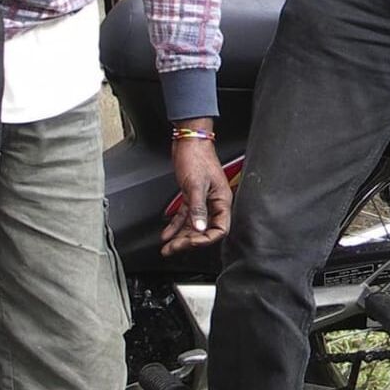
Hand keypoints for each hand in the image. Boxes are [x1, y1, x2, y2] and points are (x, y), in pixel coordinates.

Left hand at [162, 125, 230, 254]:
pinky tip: (167, 234)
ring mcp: (202, 200)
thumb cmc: (197, 156)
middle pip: (204, 230)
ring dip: (180, 237)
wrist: (189, 140)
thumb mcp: (196, 184)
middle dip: (188, 242)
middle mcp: (214, 202)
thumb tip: (200, 228)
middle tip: (173, 249)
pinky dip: (176, 226)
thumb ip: (198, 208)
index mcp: (222, 200)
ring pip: (193, 225)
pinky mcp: (191, 195)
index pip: (219, 229)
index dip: (205, 239)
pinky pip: (185, 216)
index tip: (189, 243)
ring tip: (167, 247)